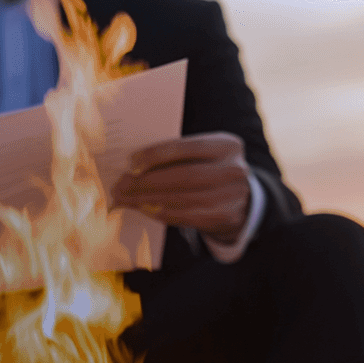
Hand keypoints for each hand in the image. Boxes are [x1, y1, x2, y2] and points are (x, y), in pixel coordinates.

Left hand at [111, 132, 251, 244]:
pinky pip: (186, 216)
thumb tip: (133, 166)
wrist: (243, 203)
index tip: (130, 163)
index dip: (156, 155)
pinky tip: (144, 209)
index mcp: (226, 145)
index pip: (186, 147)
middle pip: (183, 176)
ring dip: (148, 199)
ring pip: (182, 198)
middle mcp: (234, 169)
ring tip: (125, 199)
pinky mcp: (224, 218)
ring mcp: (232, 196)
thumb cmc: (211, 173)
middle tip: (120, 185)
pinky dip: (161, 213)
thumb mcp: (203, 157)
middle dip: (146, 181)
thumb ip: (177, 158)